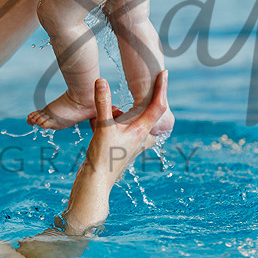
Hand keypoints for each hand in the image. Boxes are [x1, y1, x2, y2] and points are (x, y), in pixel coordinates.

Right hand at [60, 71, 168, 235]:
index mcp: (141, 131)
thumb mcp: (102, 128)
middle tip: (140, 84)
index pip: (157, 106)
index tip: (164, 73)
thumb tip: (101, 80)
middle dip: (141, 98)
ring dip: (117, 111)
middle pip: (147, 112)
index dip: (162, 88)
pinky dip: (107, 121)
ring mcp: (130, 143)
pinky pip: (117, 128)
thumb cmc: (102, 158)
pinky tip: (93, 121)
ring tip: (104, 111)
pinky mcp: (119, 147)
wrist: (95, 184)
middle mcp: (140, 137)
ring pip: (129, 120)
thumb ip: (102, 103)